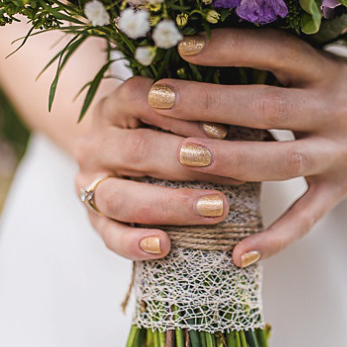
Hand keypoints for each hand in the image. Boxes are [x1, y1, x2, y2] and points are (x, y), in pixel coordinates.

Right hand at [73, 77, 242, 261]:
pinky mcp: (92, 217)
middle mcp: (97, 141)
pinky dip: (133, 243)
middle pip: (136, 150)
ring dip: (171, 205)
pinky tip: (164, 246)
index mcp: (117, 104)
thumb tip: (257, 127)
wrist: (111, 151)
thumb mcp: (172, 109)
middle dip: (187, 165)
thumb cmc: (158, 129)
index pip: (142, 100)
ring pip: (120, 196)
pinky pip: (107, 234)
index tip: (224, 131)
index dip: (183, 115)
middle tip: (235, 178)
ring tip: (215, 211)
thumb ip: (200, 110)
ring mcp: (89, 180)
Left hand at [147, 28, 346, 264]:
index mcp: (325, 69)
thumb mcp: (315, 59)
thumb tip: (197, 46)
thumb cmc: (339, 81)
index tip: (184, 48)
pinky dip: (273, 239)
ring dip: (230, 160)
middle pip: (267, 107)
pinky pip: (305, 219)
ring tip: (182, 158)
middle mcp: (336, 109)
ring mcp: (341, 153)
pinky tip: (236, 254)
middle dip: (209, 103)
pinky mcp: (341, 189)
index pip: (276, 52)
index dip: (232, 48)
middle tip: (159, 98)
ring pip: (281, 161)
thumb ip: (270, 57)